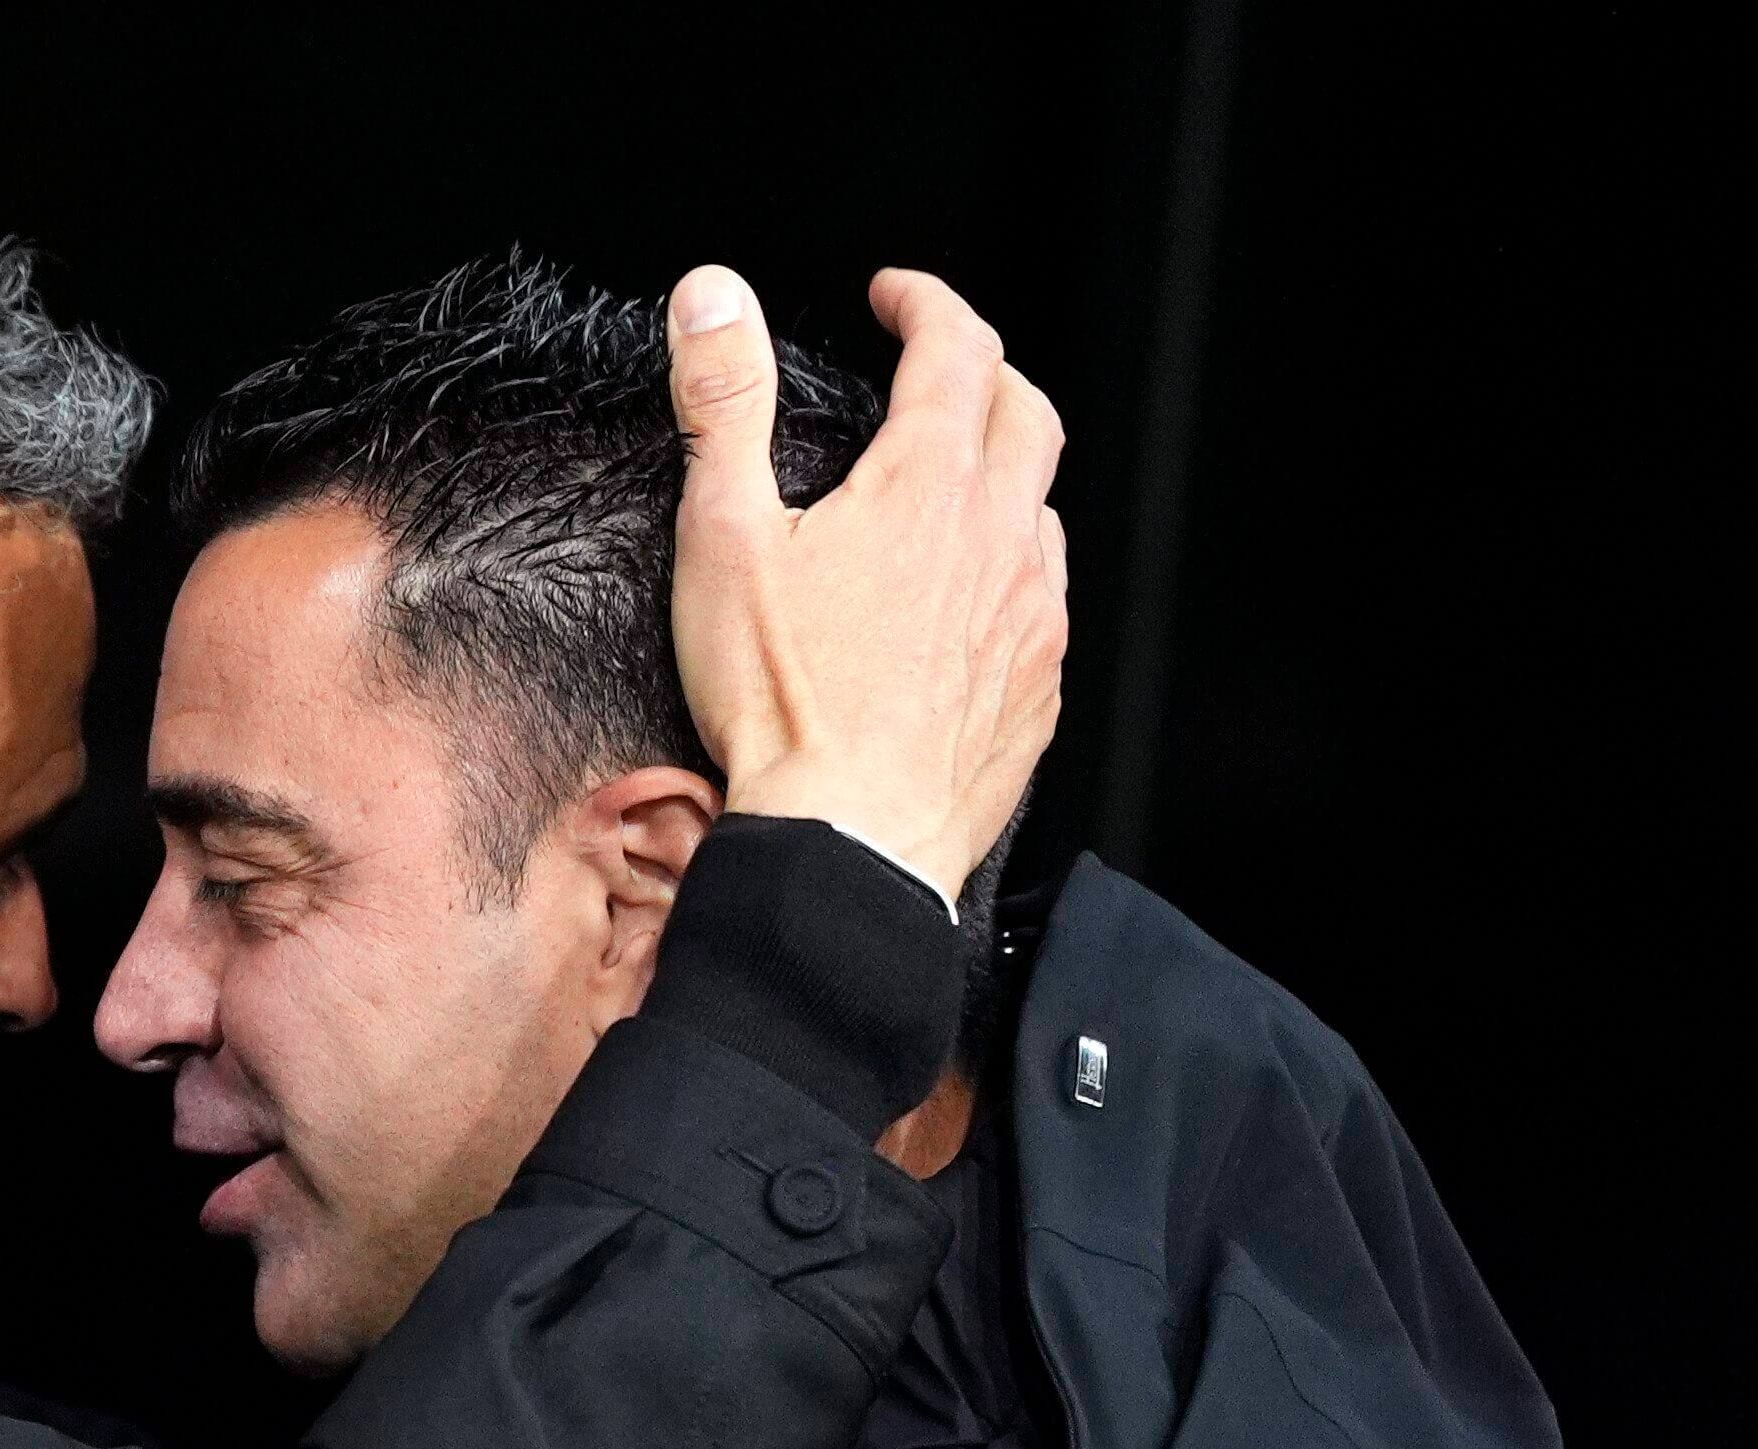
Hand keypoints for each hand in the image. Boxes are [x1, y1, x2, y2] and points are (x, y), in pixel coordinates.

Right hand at [666, 265, 1069, 900]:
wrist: (849, 841)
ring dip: (1005, 477)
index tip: (894, 298)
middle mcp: (1001, 538)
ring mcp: (1031, 617)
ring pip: (1044, 509)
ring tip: (952, 491)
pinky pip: (1043, 603)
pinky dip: (1012, 572)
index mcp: (929, 486)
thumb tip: (713, 297)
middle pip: (1026, 412)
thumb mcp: (725, 536)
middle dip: (983, 371)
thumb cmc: (784, 705)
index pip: (957, 347)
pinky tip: (968, 601)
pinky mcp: (1036, 689)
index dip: (925, 304)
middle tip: (937, 371)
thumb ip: (723, 403)